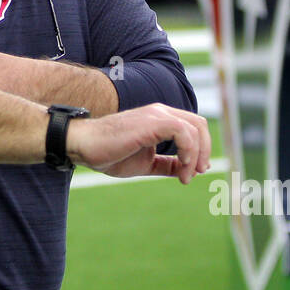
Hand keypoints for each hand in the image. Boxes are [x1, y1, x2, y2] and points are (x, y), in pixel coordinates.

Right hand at [66, 103, 210, 182]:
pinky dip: (189, 151)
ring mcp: (157, 115)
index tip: (194, 172)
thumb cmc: (110, 153)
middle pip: (200, 125)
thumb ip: (166, 164)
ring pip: (195, 128)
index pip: (193, 127)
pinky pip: (184, 132)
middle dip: (204, 151)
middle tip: (197, 173)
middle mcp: (161, 112)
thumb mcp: (146, 163)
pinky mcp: (152, 122)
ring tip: (185, 176)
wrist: (85, 146)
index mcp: (160, 119)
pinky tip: (181, 168)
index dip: (201, 149)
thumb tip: (186, 171)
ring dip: (196, 156)